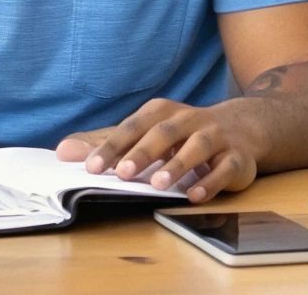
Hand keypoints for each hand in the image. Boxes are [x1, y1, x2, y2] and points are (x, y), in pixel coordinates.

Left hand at [56, 98, 263, 203]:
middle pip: (164, 133)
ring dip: (178, 165)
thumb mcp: (146, 132)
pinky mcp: (237, 158)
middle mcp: (189, 120)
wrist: (245, 125)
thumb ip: (107, 142)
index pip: (133, 127)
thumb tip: (62, 151)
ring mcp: (216, 137)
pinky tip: (195, 194)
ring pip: (197, 147)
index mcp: (162, 113)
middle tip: (123, 173)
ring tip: (159, 184)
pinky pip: (225, 168)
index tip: (90, 166)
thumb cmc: (184, 132)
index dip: (112, 146)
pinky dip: (211, 181)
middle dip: (143, 152)